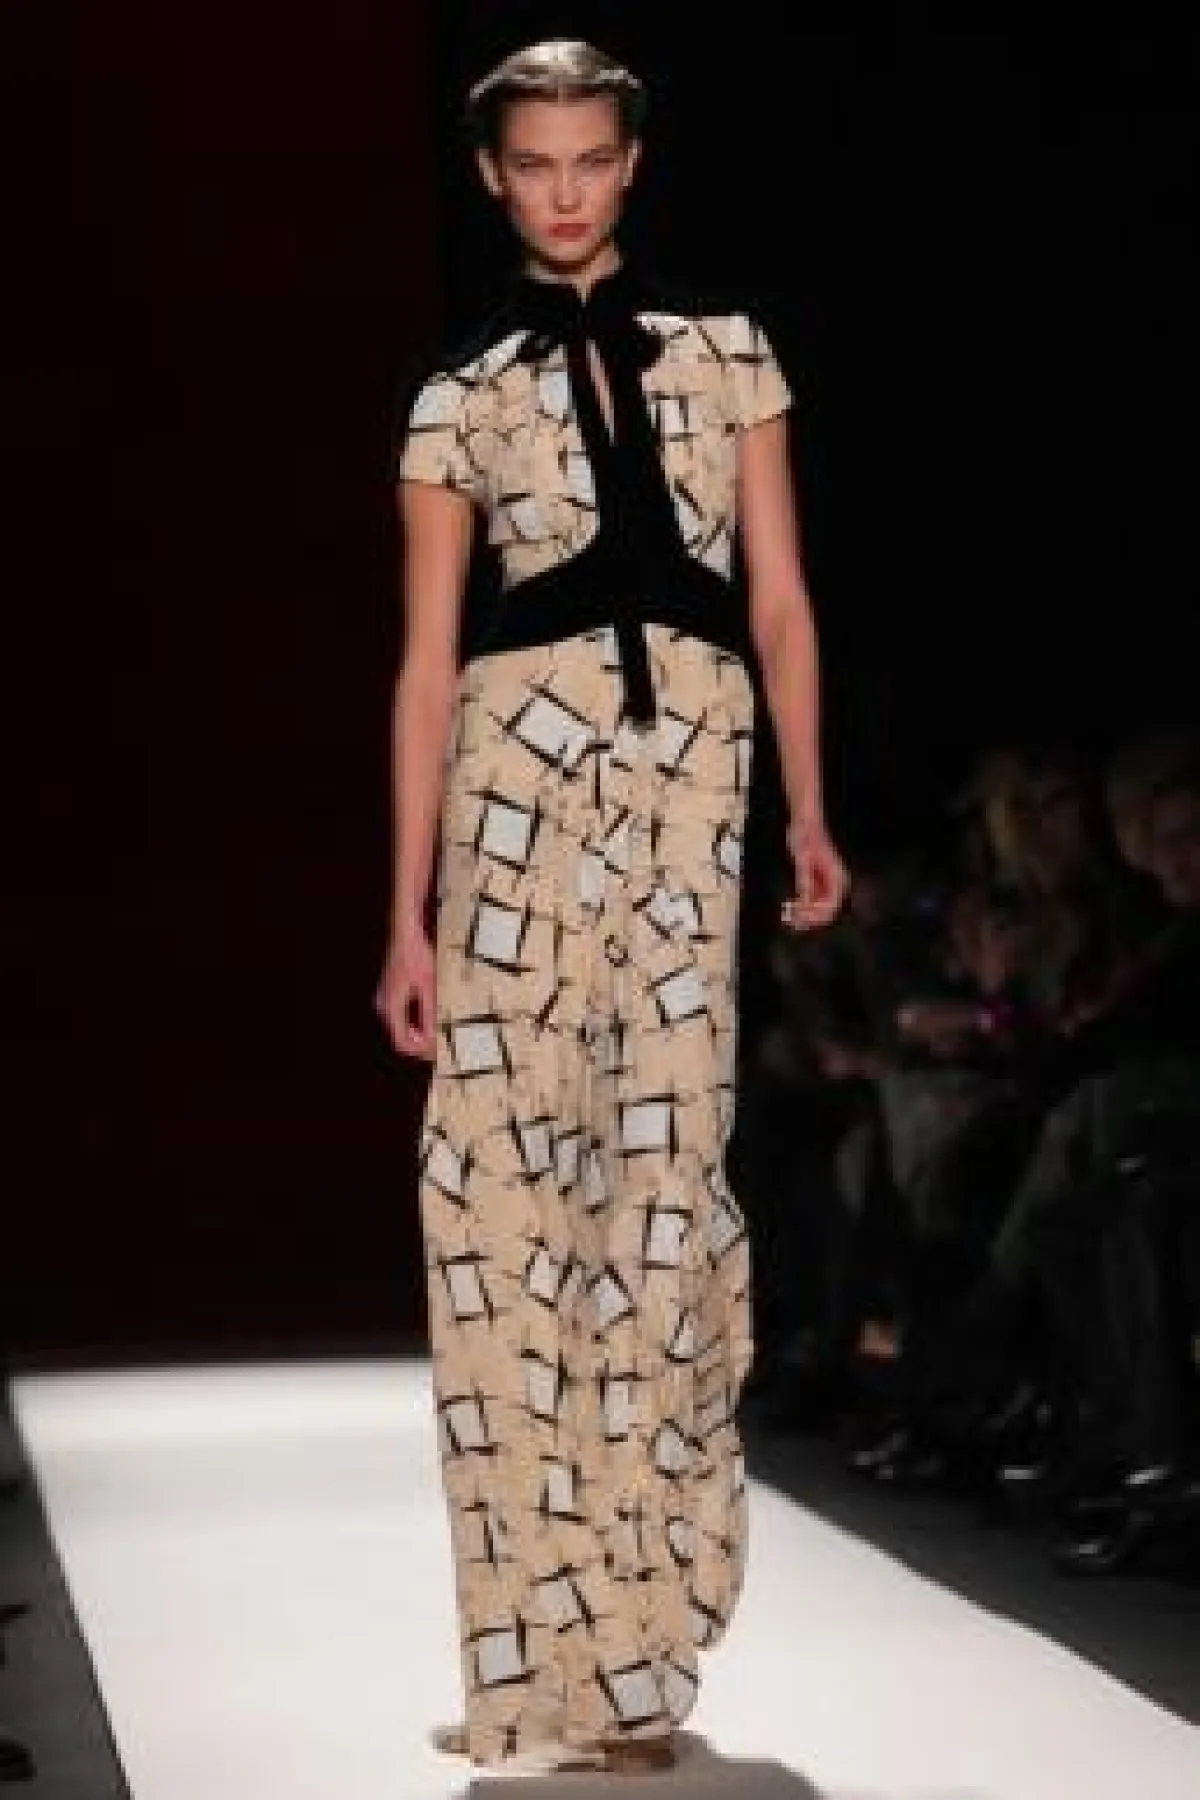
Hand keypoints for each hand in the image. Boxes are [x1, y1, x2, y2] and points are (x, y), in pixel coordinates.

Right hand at [374, 924, 436, 1059]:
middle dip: (417, 1044)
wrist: (406, 935)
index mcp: (391, 1007)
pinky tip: (426, 1019)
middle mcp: (383, 1006)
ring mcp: (384, 1000)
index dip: (418, 1050)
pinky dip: (411, 1023)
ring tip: (433, 1034)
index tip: (433, 1052)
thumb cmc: (416, 957)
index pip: (401, 1041)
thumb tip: (430, 1037)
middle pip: (398, 1037)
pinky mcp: (388, 994)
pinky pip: (398, 1017)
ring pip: (398, 1028)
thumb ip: (428, 1014)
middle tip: (436, 1046)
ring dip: (415, 1034)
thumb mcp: (428, 988)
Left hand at [781, 813, 849, 931]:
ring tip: (788, 917)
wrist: (805, 823)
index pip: (831, 905)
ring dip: (805, 915)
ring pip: (819, 908)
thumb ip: (805, 878)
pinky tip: (790, 907)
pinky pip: (812, 901)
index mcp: (837, 876)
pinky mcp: (818, 882)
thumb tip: (805, 898)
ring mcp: (827, 883)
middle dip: (809, 918)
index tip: (801, 918)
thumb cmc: (806, 836)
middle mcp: (836, 882)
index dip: (816, 916)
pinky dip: (802, 906)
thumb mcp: (803, 857)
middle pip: (826, 910)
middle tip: (791, 921)